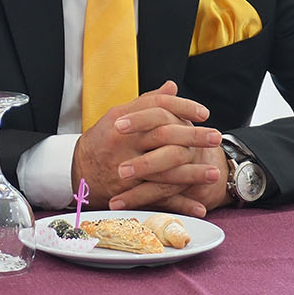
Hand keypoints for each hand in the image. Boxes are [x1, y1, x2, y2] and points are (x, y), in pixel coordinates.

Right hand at [71, 81, 226, 216]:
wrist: (78, 170)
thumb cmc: (104, 140)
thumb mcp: (120, 116)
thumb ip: (147, 102)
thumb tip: (171, 86)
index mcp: (122, 120)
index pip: (156, 107)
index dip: (182, 107)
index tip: (204, 113)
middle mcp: (123, 142)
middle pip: (163, 135)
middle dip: (192, 137)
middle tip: (215, 138)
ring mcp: (125, 168)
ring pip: (164, 171)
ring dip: (192, 173)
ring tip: (215, 173)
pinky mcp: (127, 192)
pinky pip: (158, 199)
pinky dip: (180, 205)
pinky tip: (200, 207)